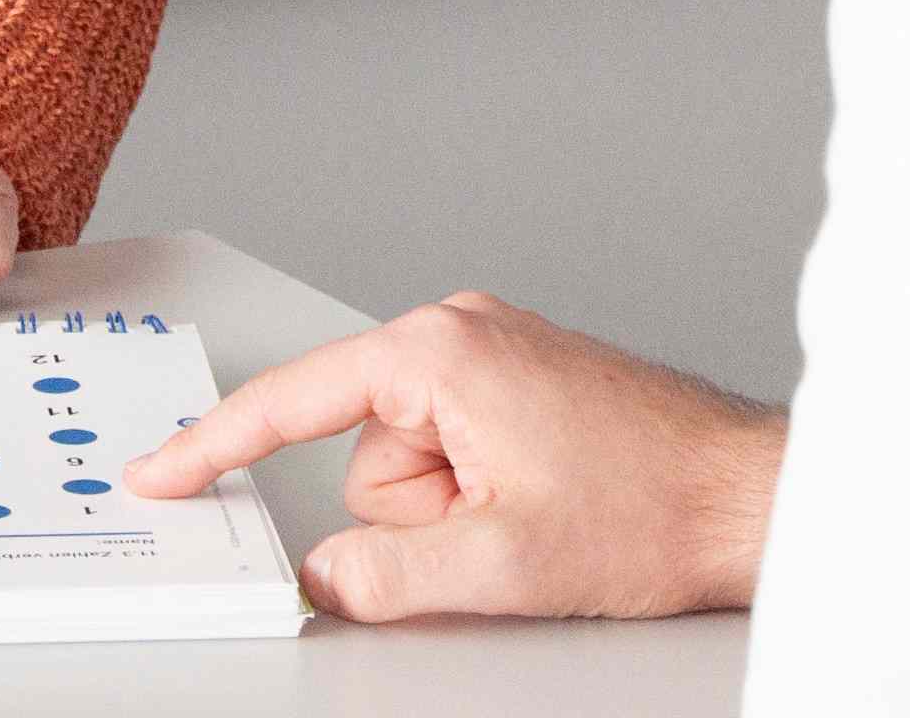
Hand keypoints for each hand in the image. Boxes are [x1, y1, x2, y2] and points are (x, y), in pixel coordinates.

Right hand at [124, 291, 782, 622]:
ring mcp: (496, 352)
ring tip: (541, 513)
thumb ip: (388, 575)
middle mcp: (462, 331)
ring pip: (411, 464)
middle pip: (364, 451)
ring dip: (456, 510)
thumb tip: (323, 578)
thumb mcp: (501, 562)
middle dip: (416, 514)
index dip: (216, 444)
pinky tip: (548, 501)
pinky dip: (481, 493)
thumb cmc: (655, 504)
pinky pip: (454, 452)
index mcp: (442, 350)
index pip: (294, 401)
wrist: (750, 493)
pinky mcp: (522, 380)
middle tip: (500, 529)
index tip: (158, 472)